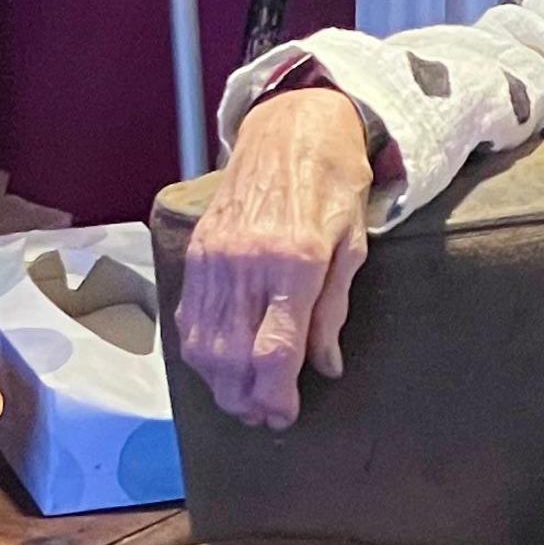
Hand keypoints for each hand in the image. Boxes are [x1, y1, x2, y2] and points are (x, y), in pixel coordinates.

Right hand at [174, 85, 372, 430]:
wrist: (291, 127)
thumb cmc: (333, 182)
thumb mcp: (353, 245)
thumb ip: (333, 310)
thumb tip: (325, 367)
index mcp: (296, 261)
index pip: (275, 351)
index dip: (277, 396)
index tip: (285, 416)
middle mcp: (248, 262)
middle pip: (232, 358)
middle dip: (247, 400)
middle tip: (267, 416)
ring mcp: (216, 258)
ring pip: (204, 345)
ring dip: (221, 384)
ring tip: (244, 400)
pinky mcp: (198, 253)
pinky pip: (190, 318)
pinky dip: (202, 352)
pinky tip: (220, 366)